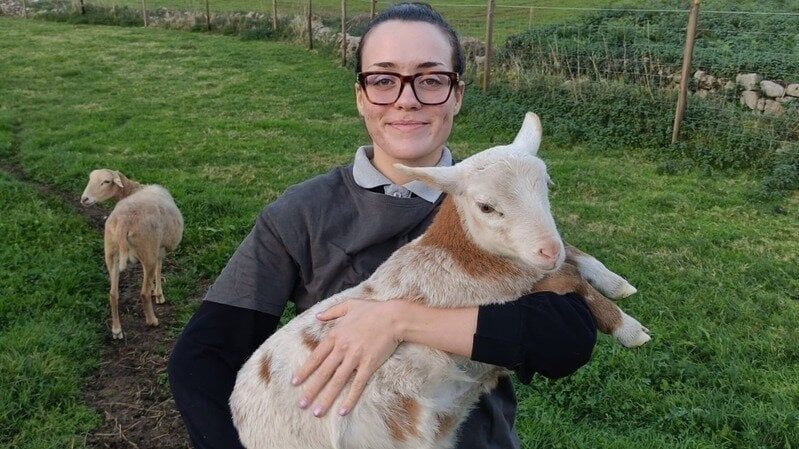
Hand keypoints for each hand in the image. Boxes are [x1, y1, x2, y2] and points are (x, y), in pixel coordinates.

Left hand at [291, 299, 403, 417]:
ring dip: (326, 398)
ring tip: (317, 412)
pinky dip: (350, 398)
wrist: (394, 317)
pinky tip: (343, 411)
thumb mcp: (349, 305)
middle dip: (311, 390)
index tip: (295, 382)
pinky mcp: (369, 365)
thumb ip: (332, 312)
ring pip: (337, 381)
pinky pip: (357, 385)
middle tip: (301, 404)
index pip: (316, 357)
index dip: (305, 371)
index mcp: (335, 335)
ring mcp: (355, 358)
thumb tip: (317, 316)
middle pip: (323, 372)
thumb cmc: (373, 310)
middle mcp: (342, 348)